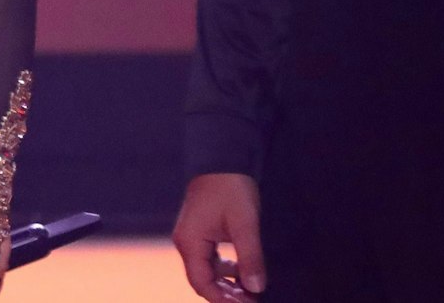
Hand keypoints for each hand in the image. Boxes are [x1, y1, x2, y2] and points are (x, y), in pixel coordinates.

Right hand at [172, 173, 263, 301]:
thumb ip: (250, 258)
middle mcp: (186, 242)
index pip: (202, 283)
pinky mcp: (199, 230)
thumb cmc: (231, 187)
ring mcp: (191, 235)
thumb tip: (257, 288)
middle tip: (251, 300)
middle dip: (226, 293)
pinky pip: (209, 258)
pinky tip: (241, 269)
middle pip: (202, 279)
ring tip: (250, 289)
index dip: (223, 300)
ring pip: (206, 269)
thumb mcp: (245, 224)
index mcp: (190, 242)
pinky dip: (225, 268)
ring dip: (226, 282)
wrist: (223, 156)